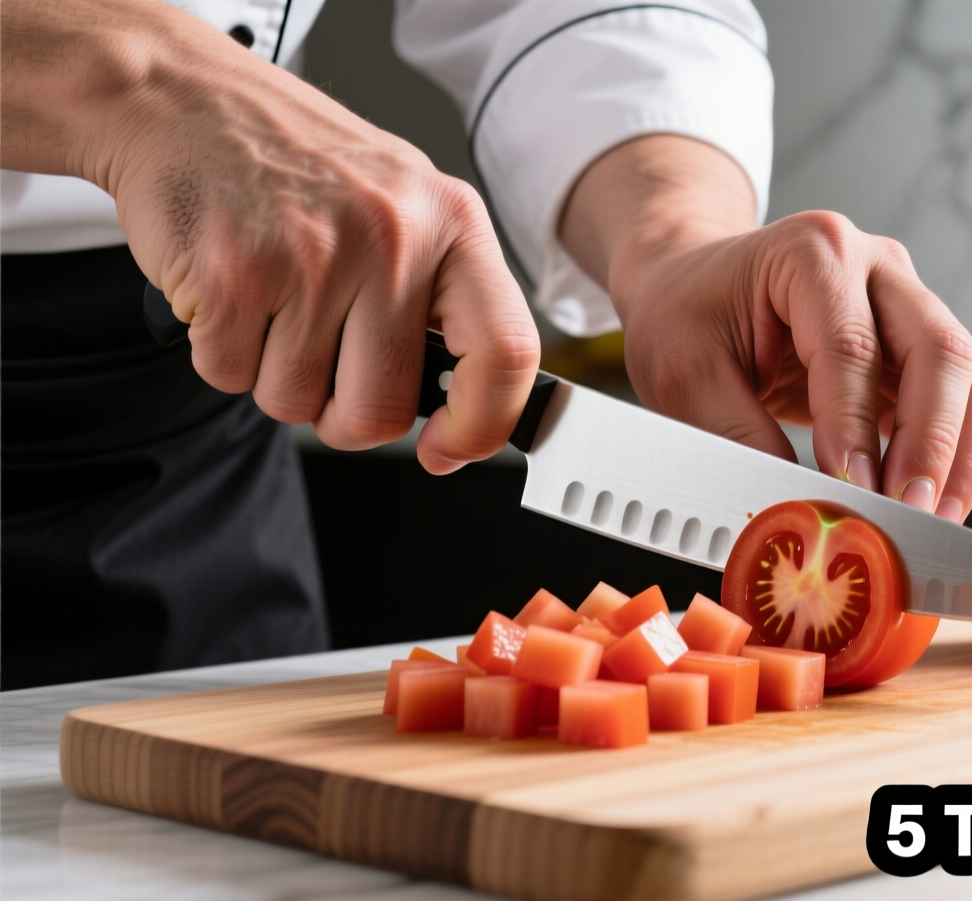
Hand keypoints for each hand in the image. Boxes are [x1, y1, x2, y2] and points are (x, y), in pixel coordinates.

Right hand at [0, 0, 539, 471]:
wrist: (186, 100)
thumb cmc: (304, 166)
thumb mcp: (406, 207)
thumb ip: (444, 299)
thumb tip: (468, 412)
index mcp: (454, 223)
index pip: (505, 352)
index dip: (481, 425)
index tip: (448, 449)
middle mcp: (393, 238)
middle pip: (380, 410)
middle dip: (343, 415)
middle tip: (324, 364)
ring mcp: (313, 257)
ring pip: (296, 403)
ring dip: (275, 376)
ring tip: (274, 300)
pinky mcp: (234, 274)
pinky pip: (230, 378)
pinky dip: (222, 353)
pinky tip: (232, 289)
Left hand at [561, 137, 971, 522]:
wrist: (692, 286)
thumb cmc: (686, 314)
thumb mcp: (685, 375)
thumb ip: (739, 438)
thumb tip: (800, 506)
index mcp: (812, 251)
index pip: (852, 344)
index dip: (857, 424)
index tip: (854, 488)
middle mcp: (876, 267)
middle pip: (940, 349)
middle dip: (934, 443)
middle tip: (909, 512)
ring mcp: (908, 303)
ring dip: (962, 455)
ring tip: (933, 517)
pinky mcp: (919, 347)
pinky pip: (967, 398)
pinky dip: (959, 454)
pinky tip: (932, 499)